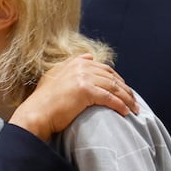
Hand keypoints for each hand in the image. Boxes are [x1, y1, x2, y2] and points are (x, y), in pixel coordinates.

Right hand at [9, 54, 136, 139]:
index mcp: (75, 63)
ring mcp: (83, 77)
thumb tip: (89, 56)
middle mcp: (80, 67)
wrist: (36, 114)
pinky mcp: (86, 90)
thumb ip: (71, 65)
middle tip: (133, 100)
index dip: (117, 79)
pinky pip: (110, 98)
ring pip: (113, 87)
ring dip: (126, 99)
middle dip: (125, 89)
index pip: (104, 69)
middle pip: (111, 77)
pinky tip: (125, 112)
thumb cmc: (43, 102)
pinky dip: (120, 105)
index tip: (123, 90)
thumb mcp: (55, 77)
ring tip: (134, 109)